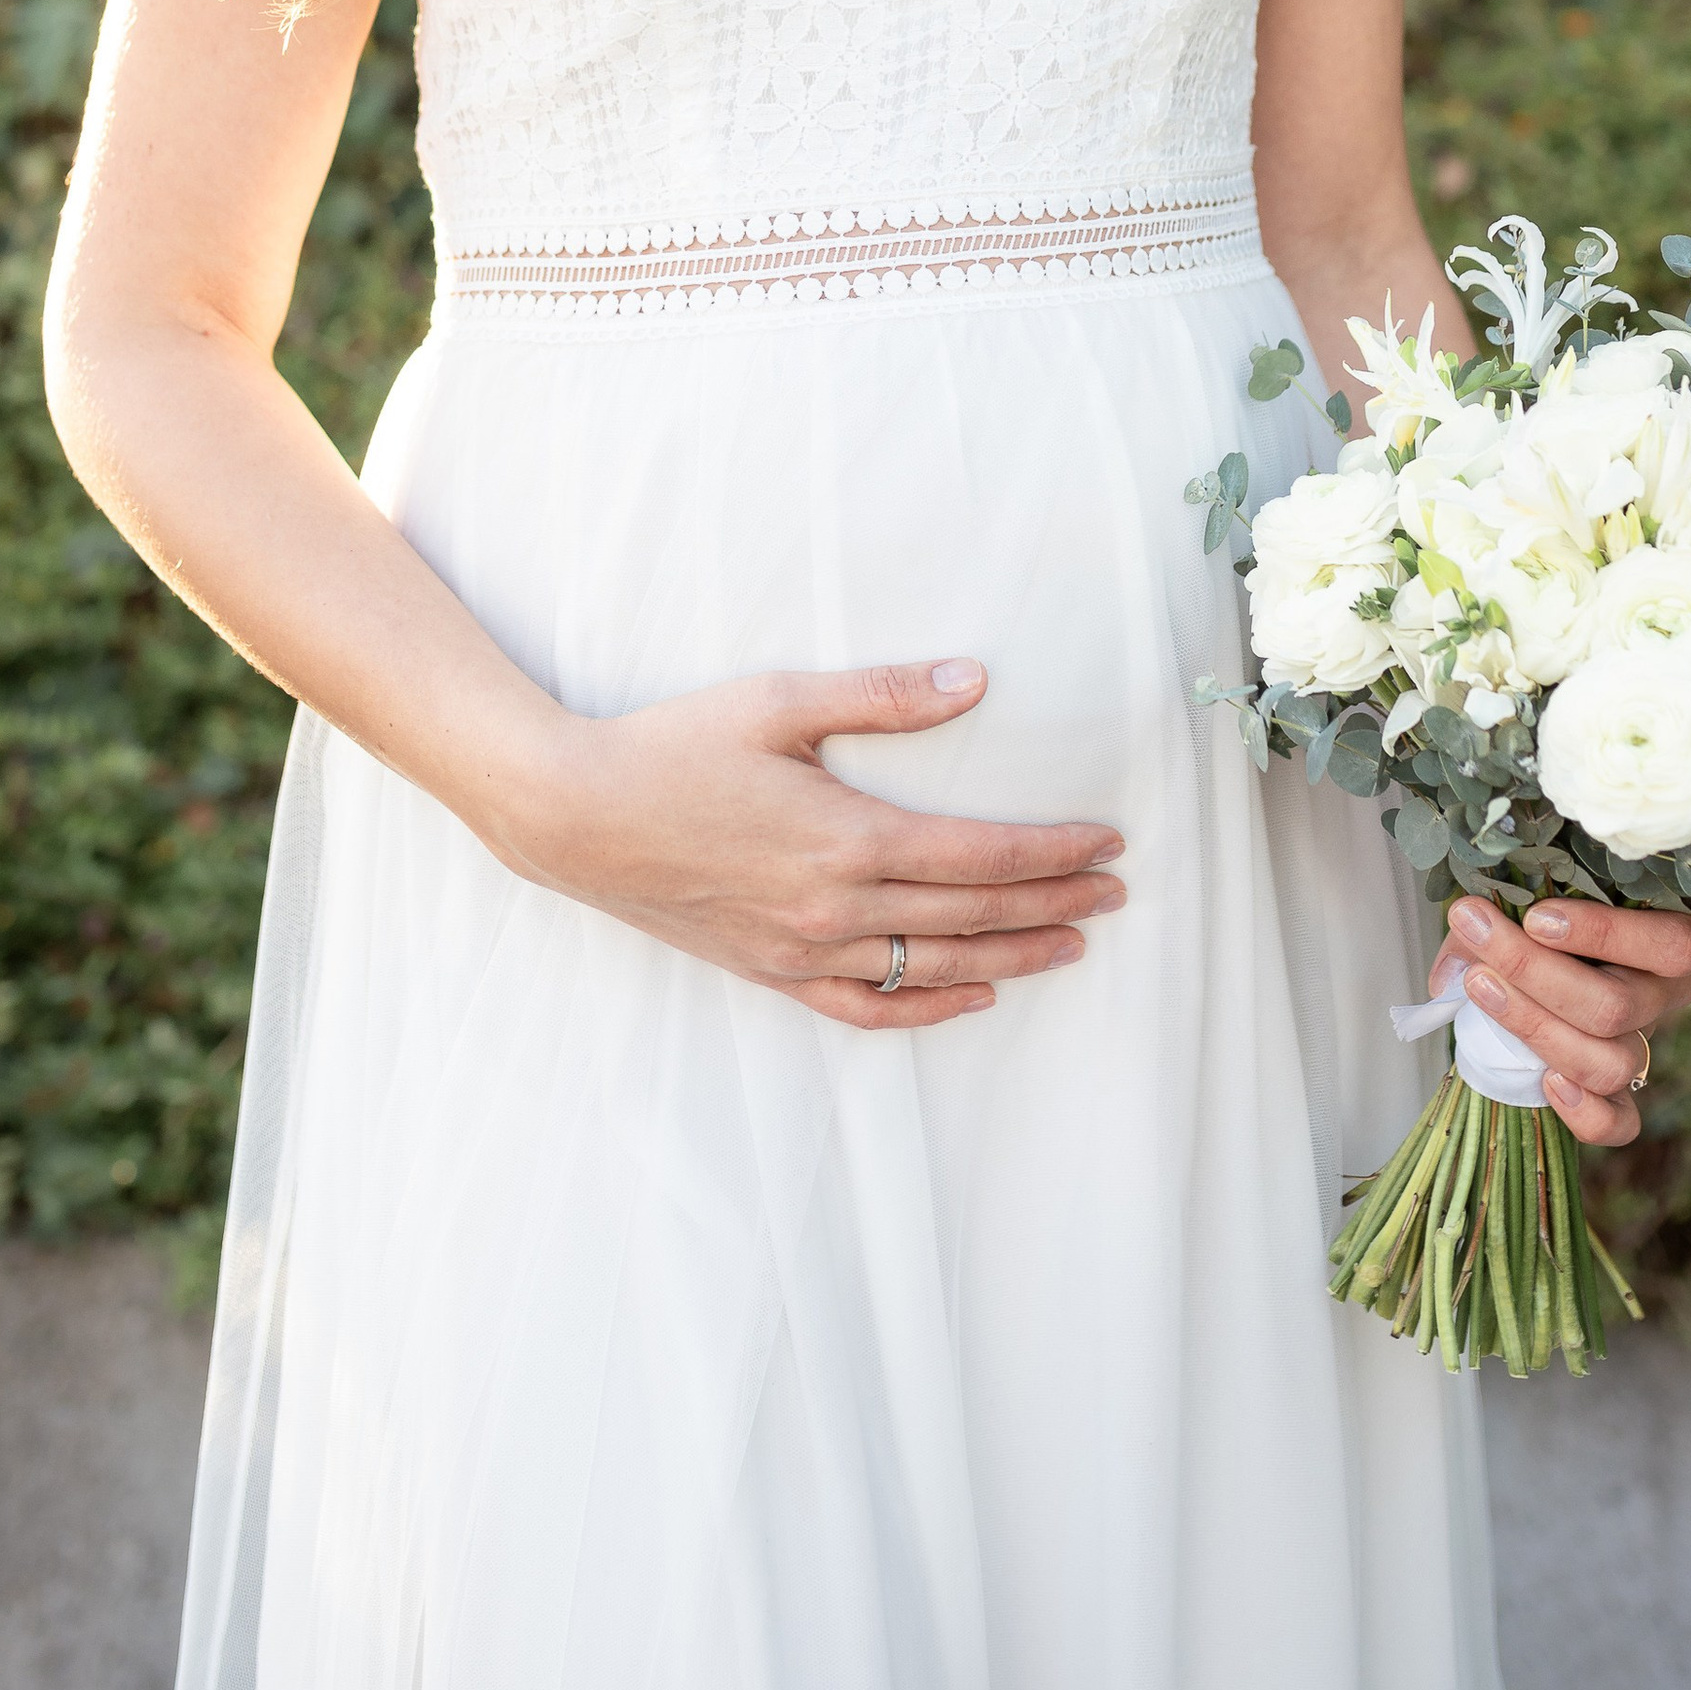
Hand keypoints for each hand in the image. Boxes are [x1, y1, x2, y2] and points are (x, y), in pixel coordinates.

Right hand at [507, 656, 1125, 1029]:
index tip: (1108, 842)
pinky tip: (970, 992)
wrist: (575, 816)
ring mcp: (803, 950)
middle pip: (975, 915)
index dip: (1054, 851)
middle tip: (1115, 892)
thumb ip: (883, 695)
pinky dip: (928, 1006)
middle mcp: (836, 907)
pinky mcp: (771, 971)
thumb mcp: (778, 702)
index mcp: (849, 839)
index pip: (983, 855)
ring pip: (934, 967)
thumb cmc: (672, 747)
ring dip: (1013, 958)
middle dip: (1055, 903)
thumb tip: (974, 681)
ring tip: (1071, 944)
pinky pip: (866, 1007)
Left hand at [1432, 894, 1690, 1145]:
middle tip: (1476, 933)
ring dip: (1535, 1028)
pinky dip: (1585, 1111)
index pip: (1672, 944)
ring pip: (1611, 1063)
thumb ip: (1495, 920)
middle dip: (1534, 972)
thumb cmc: (1546, 913)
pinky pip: (1619, 1124)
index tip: (1534, 918)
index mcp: (1669, 942)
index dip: (1604, 933)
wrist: (1549, 959)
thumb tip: (1452, 973)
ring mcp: (1643, 1048)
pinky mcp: (1621, 1095)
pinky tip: (1545, 1082)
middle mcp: (1664, 997)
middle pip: (1617, 1006)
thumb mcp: (1532, 899)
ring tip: (1478, 988)